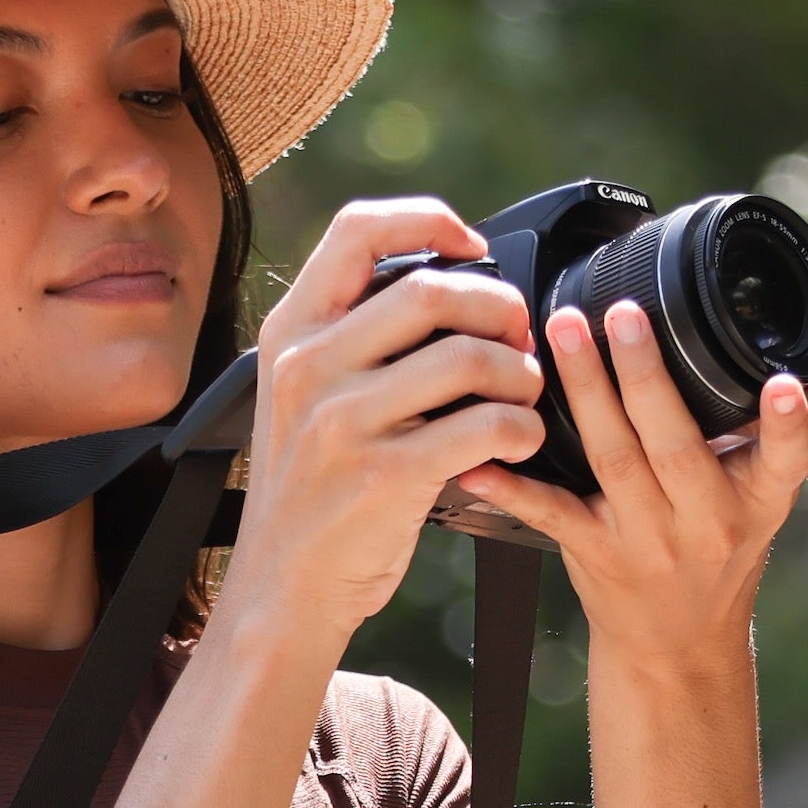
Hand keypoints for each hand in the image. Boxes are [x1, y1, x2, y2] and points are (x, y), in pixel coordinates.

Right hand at [217, 196, 549, 653]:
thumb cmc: (313, 489)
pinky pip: (483, 426)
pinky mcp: (383, 477)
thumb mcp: (304, 394)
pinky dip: (521, 427)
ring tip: (525, 393)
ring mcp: (341, 422)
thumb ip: (354, 336)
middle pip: (432, 290)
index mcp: (291, 332)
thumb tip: (452, 283)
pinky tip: (521, 438)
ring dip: (519, 371)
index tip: (473, 245)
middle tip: (519, 334)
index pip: (357, 230)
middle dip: (498, 306)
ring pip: (468, 357)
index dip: (428, 219)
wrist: (283, 588)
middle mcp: (308, 367)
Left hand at [446, 295, 807, 656]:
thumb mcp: (757, 501)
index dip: (789, 423)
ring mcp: (647, 540)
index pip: (787, 460)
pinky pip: (550, 512)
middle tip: (623, 314)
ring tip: (563, 333)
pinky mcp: (596, 553)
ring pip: (613, 458)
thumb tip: (734, 353)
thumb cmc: (716, 552)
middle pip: (674, 441)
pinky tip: (481, 458)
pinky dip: (513, 485)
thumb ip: (753, 439)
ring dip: (585, 390)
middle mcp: (706, 522)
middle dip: (646, 373)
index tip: (784, 386)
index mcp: (756, 499)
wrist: (677, 644)